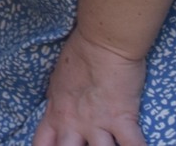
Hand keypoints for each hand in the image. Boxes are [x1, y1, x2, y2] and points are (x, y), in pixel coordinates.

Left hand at [33, 29, 148, 145]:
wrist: (103, 39)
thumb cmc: (80, 51)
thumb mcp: (58, 78)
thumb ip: (59, 99)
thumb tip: (57, 105)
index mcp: (57, 112)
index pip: (42, 143)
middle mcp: (73, 123)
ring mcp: (97, 123)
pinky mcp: (122, 119)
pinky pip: (133, 145)